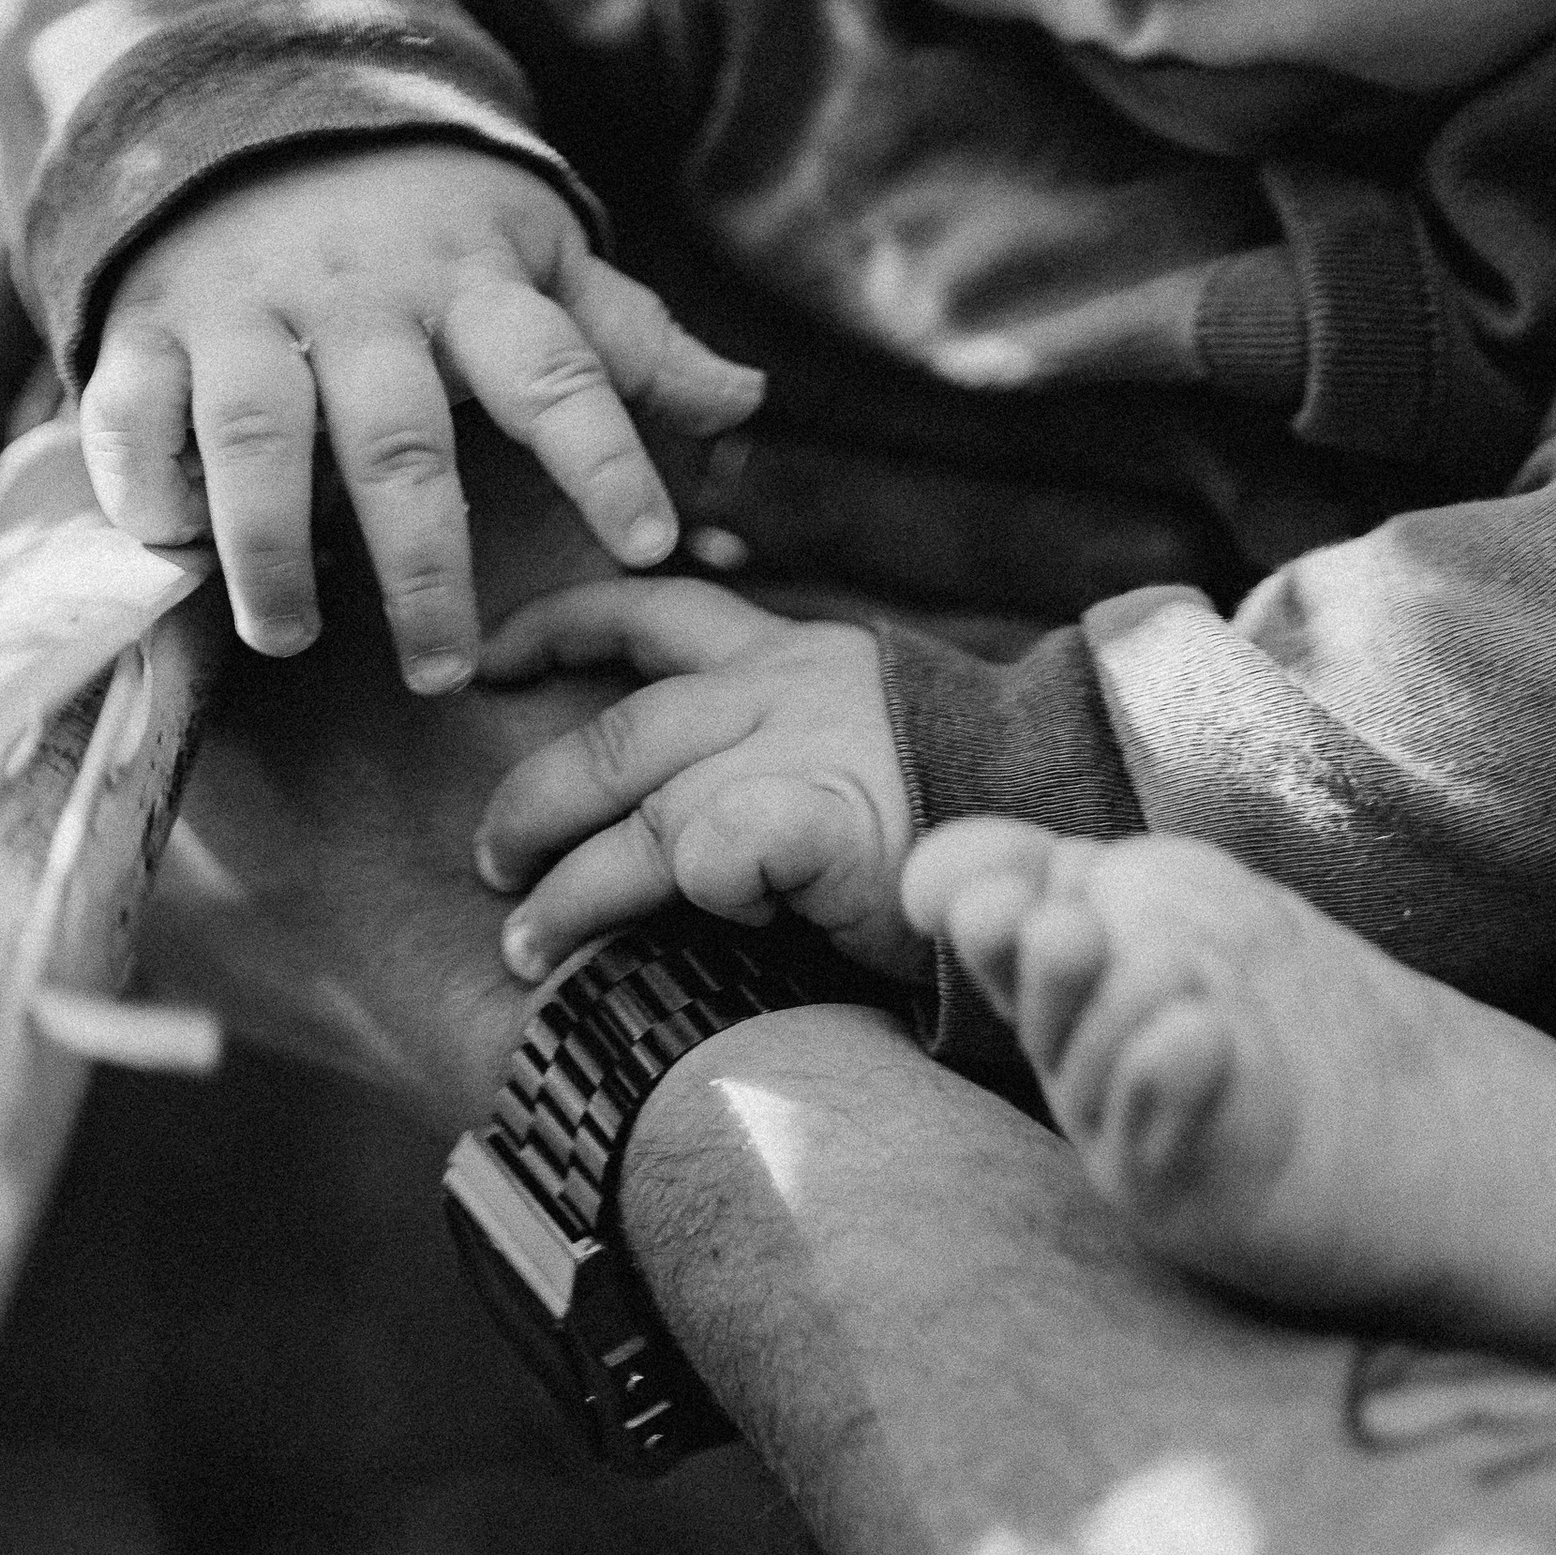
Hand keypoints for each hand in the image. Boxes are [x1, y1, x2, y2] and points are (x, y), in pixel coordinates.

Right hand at [80, 143, 760, 690]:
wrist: (264, 110)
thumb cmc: (430, 222)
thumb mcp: (540, 260)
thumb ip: (631, 342)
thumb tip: (748, 402)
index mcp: (478, 285)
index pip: (559, 373)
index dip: (607, 457)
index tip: (653, 546)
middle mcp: (365, 299)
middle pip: (399, 438)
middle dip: (424, 562)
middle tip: (445, 673)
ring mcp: (250, 307)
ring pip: (259, 432)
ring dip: (270, 546)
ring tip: (294, 638)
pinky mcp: (151, 323)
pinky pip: (136, 410)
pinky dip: (148, 484)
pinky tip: (172, 554)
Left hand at [471, 578, 920, 981]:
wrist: (1069, 806)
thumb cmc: (951, 795)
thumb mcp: (848, 728)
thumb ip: (764, 737)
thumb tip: (656, 793)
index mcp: (784, 652)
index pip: (648, 611)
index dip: (552, 629)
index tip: (486, 663)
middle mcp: (782, 689)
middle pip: (616, 733)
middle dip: (532, 803)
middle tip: (493, 860)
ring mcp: (803, 753)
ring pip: (639, 810)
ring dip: (568, 887)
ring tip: (528, 943)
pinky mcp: (828, 823)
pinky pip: (712, 849)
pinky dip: (682, 888)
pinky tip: (690, 923)